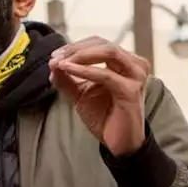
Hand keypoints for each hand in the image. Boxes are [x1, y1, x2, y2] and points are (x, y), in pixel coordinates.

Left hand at [48, 38, 150, 156]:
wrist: (118, 143)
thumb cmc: (104, 117)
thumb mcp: (80, 95)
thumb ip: (67, 80)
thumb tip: (52, 64)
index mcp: (124, 62)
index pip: (98, 44)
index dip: (75, 46)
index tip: (54, 55)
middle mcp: (134, 65)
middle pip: (103, 44)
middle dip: (75, 49)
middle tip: (55, 57)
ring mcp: (135, 76)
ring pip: (108, 52)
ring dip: (80, 55)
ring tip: (60, 62)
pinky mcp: (131, 90)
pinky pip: (105, 74)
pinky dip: (84, 70)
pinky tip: (68, 70)